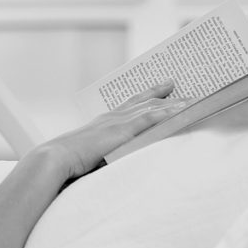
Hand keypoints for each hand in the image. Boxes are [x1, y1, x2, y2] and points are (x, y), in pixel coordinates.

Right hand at [28, 81, 188, 182]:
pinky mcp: (121, 130)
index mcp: (103, 123)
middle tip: (176, 83)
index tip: (156, 90)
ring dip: (172, 102)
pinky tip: (181, 110)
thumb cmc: (66, 162)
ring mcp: (117, 122)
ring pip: (150, 107)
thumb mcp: (87, 156)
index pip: (128, 106)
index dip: (143, 97)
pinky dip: (167, 112)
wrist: (55, 158)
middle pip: (142, 101)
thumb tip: (109, 164)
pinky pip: (150, 118)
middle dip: (161, 93)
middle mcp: (111, 117)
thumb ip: (101, 155)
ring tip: (192, 98)